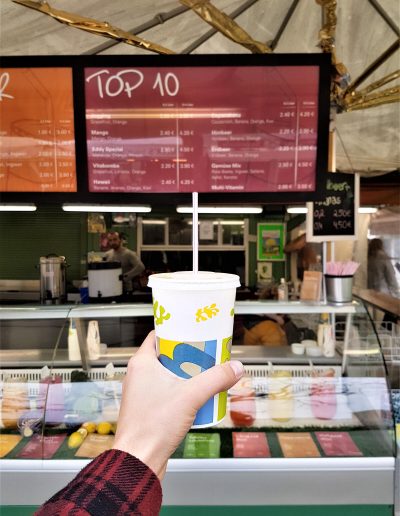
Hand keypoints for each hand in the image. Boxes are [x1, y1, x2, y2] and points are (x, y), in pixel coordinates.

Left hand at [113, 330, 243, 479]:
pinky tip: (197, 395)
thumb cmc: (151, 427)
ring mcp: (142, 391)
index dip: (178, 331)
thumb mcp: (191, 396)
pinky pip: (167, 390)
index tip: (195, 330)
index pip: (159, 335)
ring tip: (205, 373)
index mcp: (142, 363)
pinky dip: (181, 389)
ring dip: (186, 373)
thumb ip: (216, 379)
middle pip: (167, 354)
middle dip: (188, 354)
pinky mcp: (148, 407)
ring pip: (168, 373)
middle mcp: (139, 374)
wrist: (138, 460)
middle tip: (206, 353)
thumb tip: (234, 368)